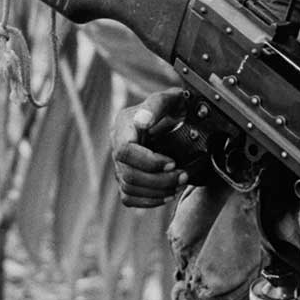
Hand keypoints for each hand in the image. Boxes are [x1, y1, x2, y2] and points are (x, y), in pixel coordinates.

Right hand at [111, 88, 193, 208]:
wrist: (175, 118)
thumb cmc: (173, 107)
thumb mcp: (170, 99)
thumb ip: (156, 105)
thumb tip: (142, 121)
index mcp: (124, 125)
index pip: (124, 151)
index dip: (148, 161)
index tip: (173, 162)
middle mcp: (116, 144)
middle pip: (128, 174)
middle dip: (159, 180)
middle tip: (183, 177)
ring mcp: (119, 162)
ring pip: (129, 188)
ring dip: (157, 192)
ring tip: (178, 185)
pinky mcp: (125, 177)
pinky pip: (129, 197)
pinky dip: (149, 200)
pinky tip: (166, 194)